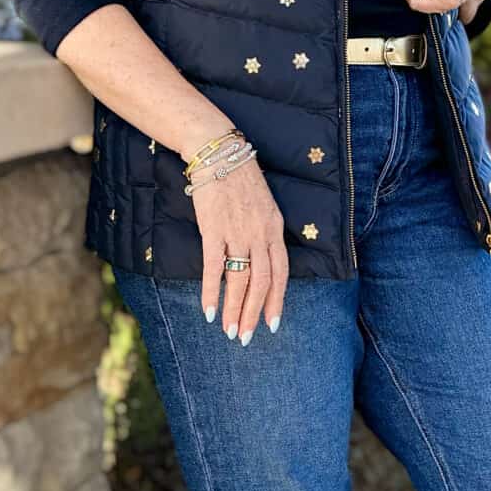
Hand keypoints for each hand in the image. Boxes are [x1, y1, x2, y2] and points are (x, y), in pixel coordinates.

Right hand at [189, 155, 288, 339]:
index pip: (281, 272)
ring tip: (230, 332)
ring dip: (235, 309)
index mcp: (274, 229)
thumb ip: (263, 233)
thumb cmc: (239, 180)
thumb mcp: (263, 206)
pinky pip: (214, 267)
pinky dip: (211, 291)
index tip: (272, 324)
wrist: (218, 153)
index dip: (277, 300)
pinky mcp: (214, 229)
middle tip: (246, 337)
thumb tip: (258, 261)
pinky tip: (209, 311)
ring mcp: (237, 232)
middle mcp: (260, 234)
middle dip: (255, 313)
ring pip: (240, 280)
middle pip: (262, 282)